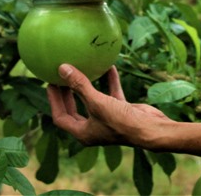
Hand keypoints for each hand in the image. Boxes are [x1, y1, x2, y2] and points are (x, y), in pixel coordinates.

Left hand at [47, 65, 171, 147]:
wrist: (150, 129)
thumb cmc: (120, 121)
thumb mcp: (96, 102)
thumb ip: (79, 85)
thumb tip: (62, 68)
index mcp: (83, 133)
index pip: (61, 117)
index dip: (53, 101)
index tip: (50, 83)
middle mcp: (94, 128)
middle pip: (74, 110)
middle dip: (67, 94)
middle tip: (60, 77)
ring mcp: (108, 120)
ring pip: (92, 101)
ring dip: (87, 87)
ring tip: (80, 70)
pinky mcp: (121, 111)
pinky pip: (111, 94)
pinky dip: (110, 82)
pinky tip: (109, 67)